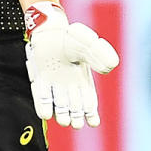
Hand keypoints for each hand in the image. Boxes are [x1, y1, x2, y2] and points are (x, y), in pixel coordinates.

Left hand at [24, 2, 118, 128]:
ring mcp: (54, 86)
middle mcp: (70, 87)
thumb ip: (99, 54)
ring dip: (62, 118)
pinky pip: (42, 102)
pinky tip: (46, 110)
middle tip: (76, 118)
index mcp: (84, 82)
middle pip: (75, 113)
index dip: (91, 117)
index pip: (90, 105)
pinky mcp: (40, 83)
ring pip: (59, 112)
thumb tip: (111, 67)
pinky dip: (44, 109)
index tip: (93, 121)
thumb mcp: (88, 43)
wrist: (50, 30)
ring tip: (63, 118)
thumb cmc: (71, 37)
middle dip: (76, 119)